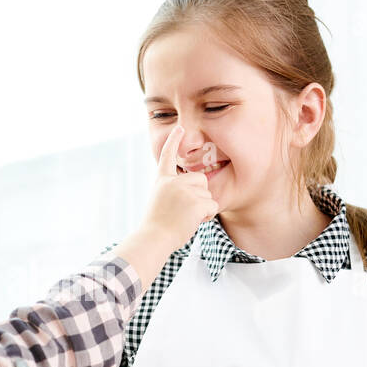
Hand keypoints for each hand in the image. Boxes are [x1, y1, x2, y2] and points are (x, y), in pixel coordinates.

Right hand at [138, 125, 218, 248]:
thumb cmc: (157, 225)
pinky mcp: (196, 203)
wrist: (154, 238)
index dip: (174, 141)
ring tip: (186, 218)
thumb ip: (174, 190)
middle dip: (200, 194)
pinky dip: (207, 217)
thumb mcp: (160, 200)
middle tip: (185, 210)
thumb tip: (197, 187)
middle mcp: (174, 182)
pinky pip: (212, 206)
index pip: (168, 156)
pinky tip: (193, 222)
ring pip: (208, 194)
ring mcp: (185, 191)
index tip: (180, 128)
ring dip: (203, 208)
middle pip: (200, 180)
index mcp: (163, 181)